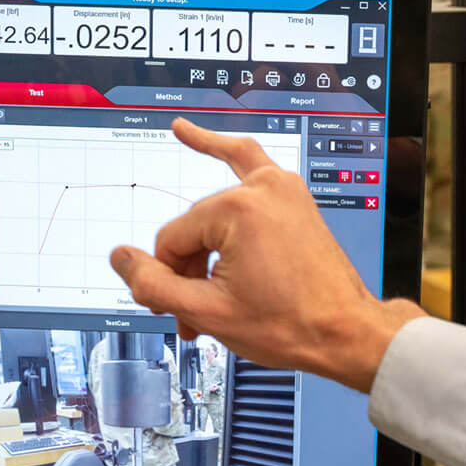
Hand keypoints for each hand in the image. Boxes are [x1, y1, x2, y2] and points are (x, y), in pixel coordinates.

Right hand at [109, 119, 423, 392]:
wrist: (345, 333)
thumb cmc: (291, 325)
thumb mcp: (208, 313)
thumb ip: (154, 285)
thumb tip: (120, 257)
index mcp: (237, 210)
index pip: (172, 243)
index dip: (169, 282)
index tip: (180, 315)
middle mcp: (261, 189)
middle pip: (195, 228)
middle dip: (190, 273)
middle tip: (197, 317)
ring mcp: (281, 189)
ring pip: (217, 207)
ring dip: (202, 238)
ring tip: (186, 228)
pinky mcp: (292, 197)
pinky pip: (249, 164)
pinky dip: (222, 152)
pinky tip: (188, 132)